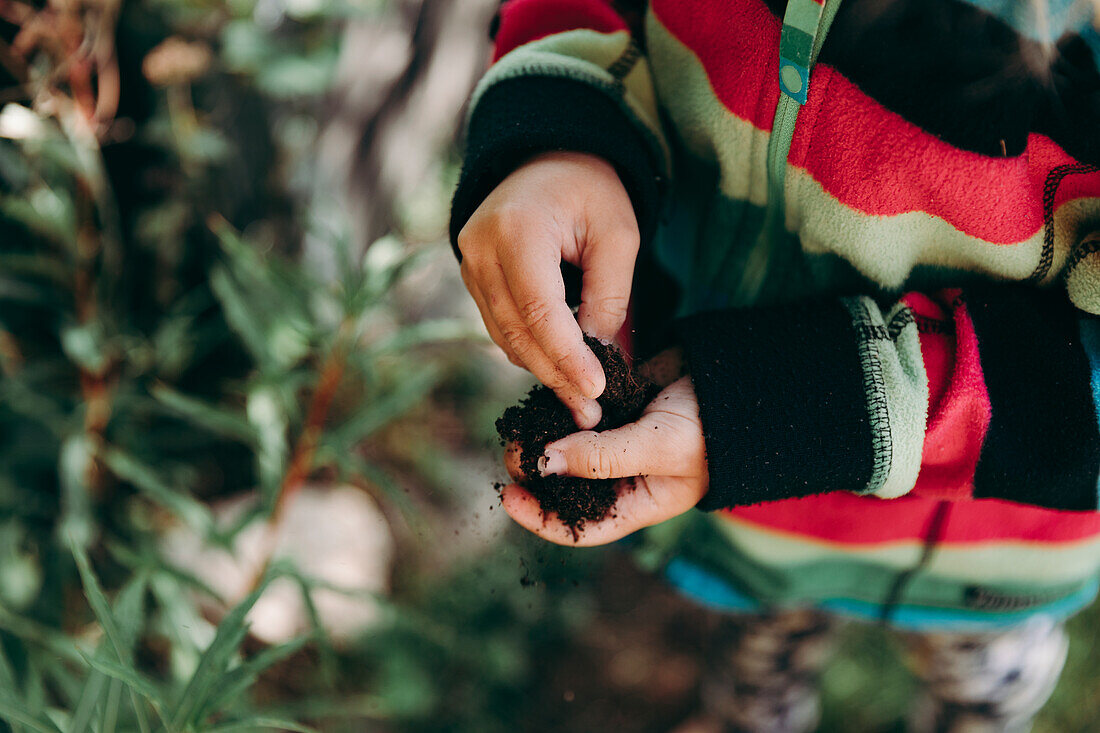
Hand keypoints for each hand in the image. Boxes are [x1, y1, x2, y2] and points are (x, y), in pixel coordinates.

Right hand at [457, 151, 639, 428]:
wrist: (546, 160)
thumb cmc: (590, 191)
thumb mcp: (618, 234)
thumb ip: (609, 295)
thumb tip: (600, 355)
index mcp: (516, 230)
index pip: (539, 310)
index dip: (566, 356)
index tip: (596, 389)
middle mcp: (480, 251)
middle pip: (516, 332)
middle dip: (556, 375)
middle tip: (591, 410)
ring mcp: (469, 267)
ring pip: (505, 338)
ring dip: (543, 370)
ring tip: (582, 401)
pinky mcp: (473, 281)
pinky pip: (501, 328)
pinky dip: (531, 352)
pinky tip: (562, 371)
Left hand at [501, 350, 708, 546]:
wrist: (740, 379)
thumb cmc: (711, 428)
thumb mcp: (659, 449)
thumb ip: (602, 458)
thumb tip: (544, 464)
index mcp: (636, 502)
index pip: (580, 525)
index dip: (541, 518)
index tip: (509, 495)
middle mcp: (621, 474)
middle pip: (565, 482)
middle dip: (536, 469)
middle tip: (513, 446)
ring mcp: (616, 437)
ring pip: (567, 442)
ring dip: (543, 432)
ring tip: (521, 419)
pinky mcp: (615, 403)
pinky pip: (579, 407)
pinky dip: (562, 401)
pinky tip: (547, 392)